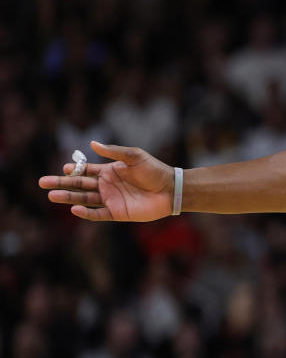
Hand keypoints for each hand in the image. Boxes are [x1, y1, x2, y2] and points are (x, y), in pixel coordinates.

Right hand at [38, 141, 174, 221]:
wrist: (170, 189)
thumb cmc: (154, 170)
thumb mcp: (134, 156)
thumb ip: (113, 152)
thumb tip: (91, 143)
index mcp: (110, 171)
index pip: (86, 171)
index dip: (74, 170)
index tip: (63, 169)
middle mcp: (107, 186)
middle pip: (80, 185)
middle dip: (62, 184)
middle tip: (42, 182)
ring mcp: (111, 200)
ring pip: (84, 199)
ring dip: (68, 198)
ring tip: (52, 195)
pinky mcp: (117, 213)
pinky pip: (98, 214)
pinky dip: (86, 213)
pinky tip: (74, 209)